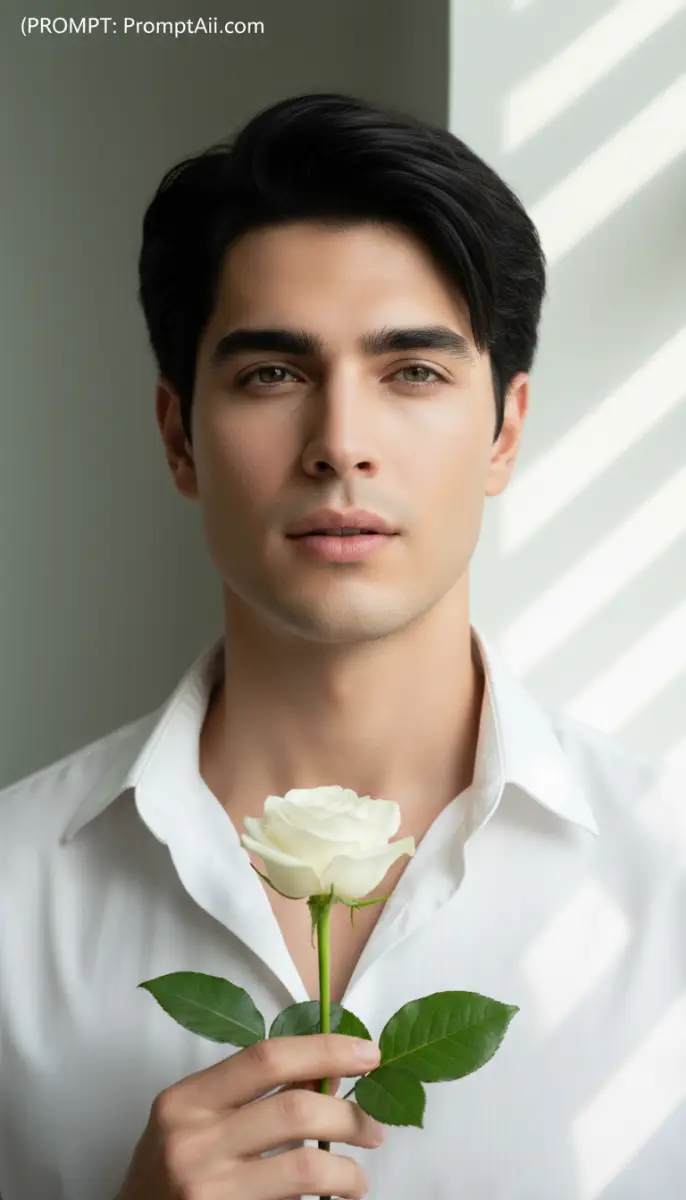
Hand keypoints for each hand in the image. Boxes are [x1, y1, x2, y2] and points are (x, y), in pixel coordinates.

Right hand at [116, 1032, 384, 1198]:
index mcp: (186, 1100)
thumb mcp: (193, 1121)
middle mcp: (193, 1142)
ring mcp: (208, 1192)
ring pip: (305, 1167)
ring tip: (358, 1179)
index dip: (325, 1050)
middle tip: (374, 1127)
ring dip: (347, 1171)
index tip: (368, 1054)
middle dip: (349, 1116)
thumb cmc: (168, 1172)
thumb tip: (323, 1072)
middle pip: (295, 1110)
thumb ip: (248, 1094)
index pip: (267, 1057)